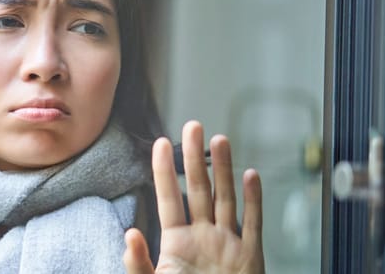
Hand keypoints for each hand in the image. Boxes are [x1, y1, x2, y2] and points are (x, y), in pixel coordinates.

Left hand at [124, 121, 264, 273]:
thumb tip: (130, 235)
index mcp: (177, 243)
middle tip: (193, 125)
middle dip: (195, 158)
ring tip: (219, 140)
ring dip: (224, 170)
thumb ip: (139, 264)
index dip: (165, 171)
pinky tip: (251, 175)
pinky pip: (254, 223)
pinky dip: (254, 199)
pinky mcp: (251, 256)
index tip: (160, 143)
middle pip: (199, 189)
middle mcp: (203, 237)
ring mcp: (228, 243)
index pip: (168, 198)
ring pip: (226, 198)